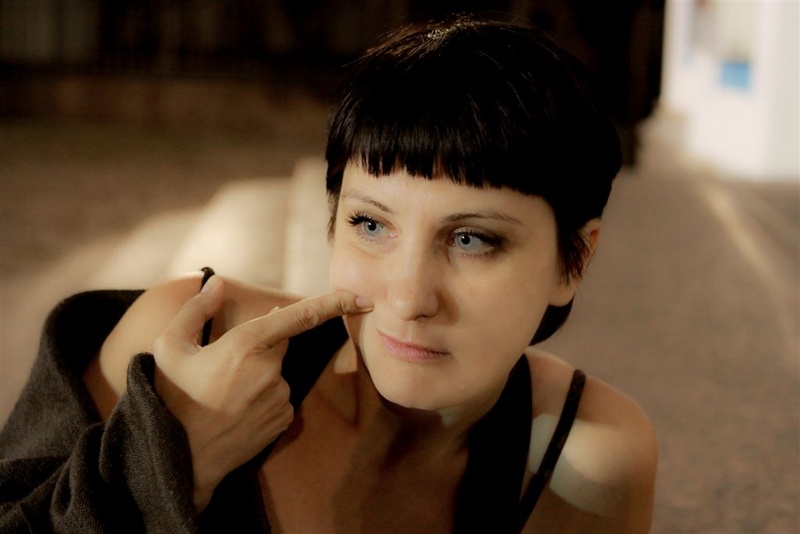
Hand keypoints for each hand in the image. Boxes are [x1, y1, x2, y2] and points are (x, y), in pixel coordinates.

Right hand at [152, 275, 371, 510]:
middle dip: (258, 347)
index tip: (359, 297)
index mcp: (245, 345)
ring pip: (277, 371)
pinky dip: (263, 396)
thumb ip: (196, 310)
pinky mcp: (284, 418)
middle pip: (279, 343)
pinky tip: (237, 408)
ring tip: (224, 394)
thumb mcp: (170, 348)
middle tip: (223, 368)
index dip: (332, 303)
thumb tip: (218, 284)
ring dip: (259, 374)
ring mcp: (280, 396)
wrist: (183, 457)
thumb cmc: (174, 397)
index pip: (299, 317)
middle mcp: (270, 370)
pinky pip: (280, 395)